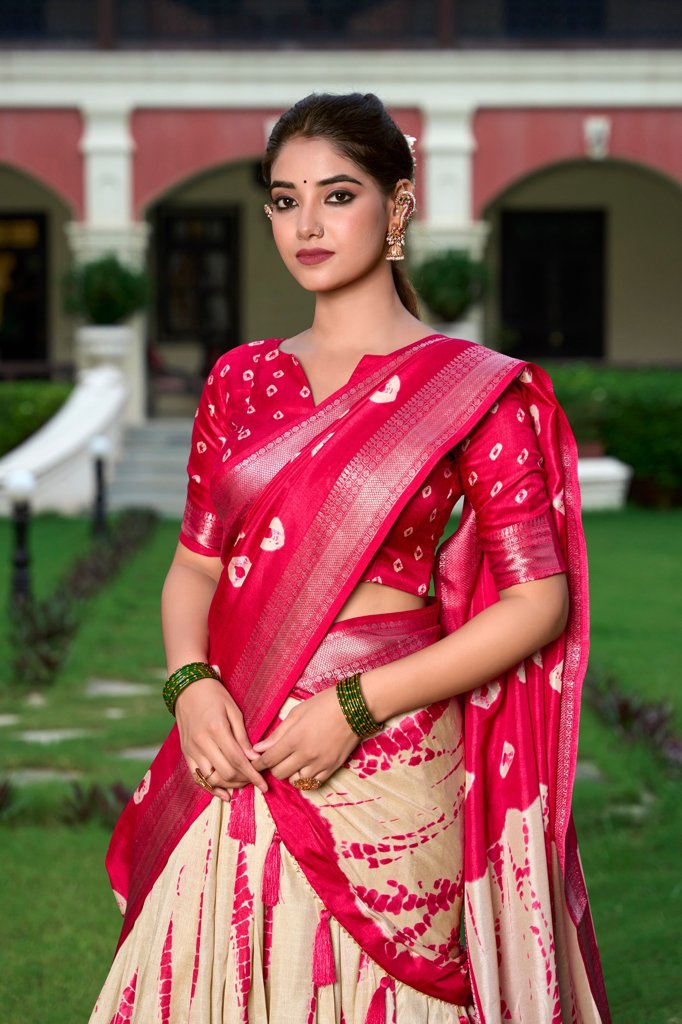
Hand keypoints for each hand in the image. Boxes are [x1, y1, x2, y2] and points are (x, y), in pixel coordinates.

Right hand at [175, 677, 267, 801]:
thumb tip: (254, 758)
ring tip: (243, 783)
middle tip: (255, 779)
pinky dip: (211, 788)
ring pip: (212, 778)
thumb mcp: (233, 711)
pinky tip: (224, 793)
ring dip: (230, 785)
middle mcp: (202, 742)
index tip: (264, 785)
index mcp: (216, 729)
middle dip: (244, 781)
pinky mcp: (186, 753)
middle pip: (226, 772)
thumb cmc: (214, 696)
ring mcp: (191, 750)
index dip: (253, 775)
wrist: (188, 688)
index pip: (237, 760)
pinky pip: (197, 777)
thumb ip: (242, 737)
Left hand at [250, 686, 359, 785]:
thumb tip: (258, 748)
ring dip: (290, 772)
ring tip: (293, 761)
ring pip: (295, 780)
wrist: (355, 707)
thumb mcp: (297, 713)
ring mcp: (320, 764)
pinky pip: (313, 783)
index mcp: (295, 739)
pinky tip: (306, 767)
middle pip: (279, 773)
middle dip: (273, 767)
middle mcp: (306, 755)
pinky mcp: (333, 768)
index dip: (258, 764)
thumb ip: (277, 733)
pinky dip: (306, 777)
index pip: (269, 759)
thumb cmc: (324, 704)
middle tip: (275, 757)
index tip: (254, 764)